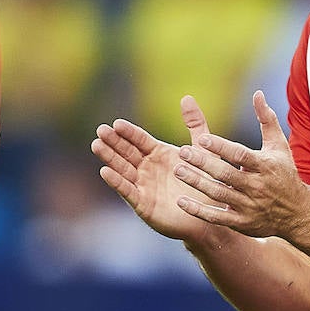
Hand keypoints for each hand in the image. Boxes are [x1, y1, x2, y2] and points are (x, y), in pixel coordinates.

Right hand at [92, 95, 220, 242]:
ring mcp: (144, 186)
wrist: (212, 214)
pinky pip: (128, 191)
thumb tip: (186, 97)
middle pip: (127, 152)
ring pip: (123, 169)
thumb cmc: (207, 182)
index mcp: (159, 154)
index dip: (128, 132)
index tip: (117, 123)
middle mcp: (148, 169)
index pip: (140, 140)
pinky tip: (105, 172)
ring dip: (109, 158)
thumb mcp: (203, 149)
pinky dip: (117, 182)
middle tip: (101, 130)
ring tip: (97, 145)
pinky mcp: (143, 204)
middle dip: (113, 142)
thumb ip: (195, 123)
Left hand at [173, 91, 309, 239]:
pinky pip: (217, 217)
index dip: (221, 147)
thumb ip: (266, 119)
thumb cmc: (284, 173)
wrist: (298, 213)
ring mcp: (249, 206)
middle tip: (182, 153)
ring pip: (219, 194)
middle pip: (226, 174)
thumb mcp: (279, 146)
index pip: (240, 155)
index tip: (202, 138)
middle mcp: (256, 186)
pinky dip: (199, 210)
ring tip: (178, 171)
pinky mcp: (242, 222)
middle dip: (203, 163)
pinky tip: (181, 201)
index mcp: (264, 166)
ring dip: (197, 183)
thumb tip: (257, 93)